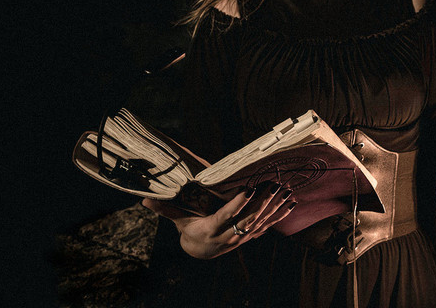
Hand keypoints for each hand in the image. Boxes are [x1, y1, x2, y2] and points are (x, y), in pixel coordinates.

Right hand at [142, 183, 296, 259]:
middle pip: (248, 218)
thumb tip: (144, 199)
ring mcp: (242, 237)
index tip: (248, 190)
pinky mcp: (250, 236)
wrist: (202, 251)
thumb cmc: (189, 229)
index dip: (238, 205)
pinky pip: (267, 225)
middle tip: (274, 185)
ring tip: (286, 191)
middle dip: (262, 203)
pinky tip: (290, 204)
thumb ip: (165, 209)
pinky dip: (279, 215)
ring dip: (275, 207)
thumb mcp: (178, 220)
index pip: (227, 216)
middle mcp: (230, 236)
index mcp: (212, 230)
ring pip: (261, 222)